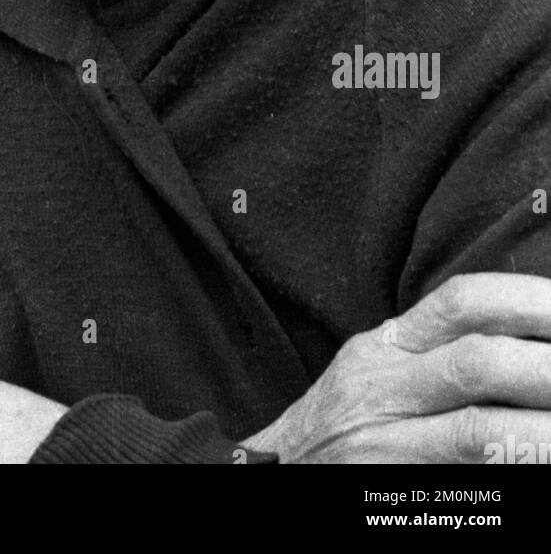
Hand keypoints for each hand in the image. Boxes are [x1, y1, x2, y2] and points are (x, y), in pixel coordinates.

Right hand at [245, 273, 550, 462]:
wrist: (277, 480)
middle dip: (548, 364)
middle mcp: (382, 391)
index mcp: (384, 349)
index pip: (461, 302)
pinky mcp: (396, 500)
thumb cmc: (339, 426)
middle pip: (479, 363)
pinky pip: (468, 489)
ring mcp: (386, 450)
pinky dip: (512, 472)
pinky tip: (539, 464)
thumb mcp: (374, 370)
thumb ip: (434, 347)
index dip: (526, 299)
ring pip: (479, 432)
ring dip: (544, 432)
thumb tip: (524, 333)